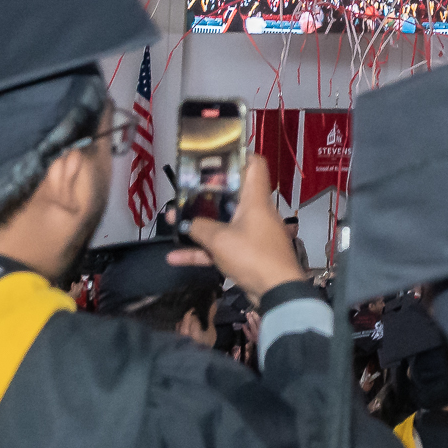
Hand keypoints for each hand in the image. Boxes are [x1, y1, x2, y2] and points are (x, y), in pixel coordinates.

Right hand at [176, 152, 310, 299]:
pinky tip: (175, 258)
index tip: (216, 157)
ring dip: (199, 225)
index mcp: (255, 199)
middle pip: (232, 195)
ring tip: (171, 223)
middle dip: (206, 195)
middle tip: (184, 193)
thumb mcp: (220, 240)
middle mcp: (255, 212)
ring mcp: (251, 234)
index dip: (238, 156)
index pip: (255, 165)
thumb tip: (186, 222)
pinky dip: (202, 252)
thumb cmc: (252, 256)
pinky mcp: (247, 254)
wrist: (276, 292)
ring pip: (222, 223)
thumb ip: (199, 228)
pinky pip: (221, 247)